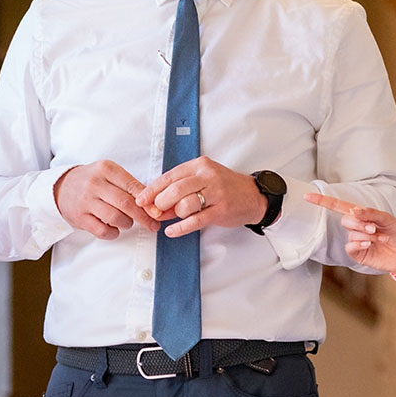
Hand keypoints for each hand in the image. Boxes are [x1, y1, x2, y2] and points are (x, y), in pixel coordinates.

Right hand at [54, 161, 161, 238]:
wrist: (61, 188)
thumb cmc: (93, 181)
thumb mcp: (109, 174)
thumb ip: (130, 185)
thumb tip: (153, 203)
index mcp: (106, 169)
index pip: (133, 186)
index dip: (148, 201)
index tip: (157, 211)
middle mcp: (95, 183)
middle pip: (126, 203)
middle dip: (144, 217)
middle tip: (153, 224)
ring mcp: (86, 201)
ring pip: (116, 218)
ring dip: (127, 224)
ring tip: (128, 223)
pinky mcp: (80, 218)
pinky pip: (102, 230)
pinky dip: (113, 233)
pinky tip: (115, 229)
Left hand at [135, 157, 265, 237]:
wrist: (254, 196)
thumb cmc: (225, 188)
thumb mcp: (203, 181)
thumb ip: (181, 190)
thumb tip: (156, 205)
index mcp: (200, 166)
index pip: (170, 176)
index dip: (152, 189)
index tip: (141, 199)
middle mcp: (208, 176)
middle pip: (175, 189)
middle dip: (160, 202)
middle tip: (155, 211)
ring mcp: (216, 193)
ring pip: (185, 204)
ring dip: (174, 214)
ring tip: (171, 218)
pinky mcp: (221, 210)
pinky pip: (196, 220)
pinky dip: (180, 228)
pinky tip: (172, 231)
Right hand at [304, 192, 395, 274]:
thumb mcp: (387, 219)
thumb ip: (370, 213)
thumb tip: (353, 210)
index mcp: (361, 215)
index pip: (338, 206)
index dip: (322, 201)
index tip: (307, 196)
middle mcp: (356, 227)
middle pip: (345, 220)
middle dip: (360, 223)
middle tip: (374, 228)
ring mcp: (355, 240)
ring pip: (351, 233)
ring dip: (367, 235)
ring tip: (381, 238)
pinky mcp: (357, 254)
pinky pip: (350, 246)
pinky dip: (359, 244)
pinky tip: (369, 245)